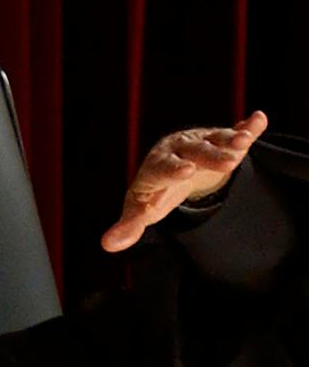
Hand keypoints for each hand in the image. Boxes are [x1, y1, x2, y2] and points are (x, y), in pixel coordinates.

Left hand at [100, 110, 268, 251]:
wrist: (172, 169)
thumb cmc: (155, 192)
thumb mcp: (142, 210)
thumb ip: (129, 226)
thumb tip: (108, 245)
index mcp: (156, 166)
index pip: (163, 167)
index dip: (173, 169)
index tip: (186, 171)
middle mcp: (178, 149)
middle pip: (194, 151)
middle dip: (210, 155)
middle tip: (229, 161)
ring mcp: (202, 143)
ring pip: (216, 139)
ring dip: (231, 140)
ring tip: (245, 141)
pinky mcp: (222, 141)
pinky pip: (236, 131)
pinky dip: (248, 127)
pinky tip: (258, 120)